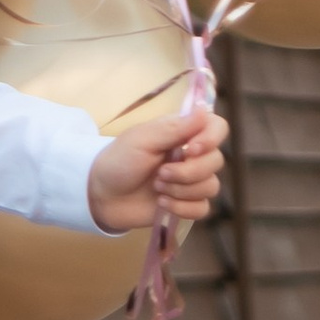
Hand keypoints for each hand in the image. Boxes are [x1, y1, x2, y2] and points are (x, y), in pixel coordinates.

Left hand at [87, 98, 226, 238]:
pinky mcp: (186, 204)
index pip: (217, 128)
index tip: (192, 149)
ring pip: (211, 186)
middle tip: (160, 174)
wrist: (102, 195)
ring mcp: (190, 181)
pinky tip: (162, 203)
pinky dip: (183, 208)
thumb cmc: (119, 161)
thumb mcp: (142, 139)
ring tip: (157, 188)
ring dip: (182, 190)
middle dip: (188, 172)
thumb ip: (174, 128)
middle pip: (216, 161)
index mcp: (184, 133)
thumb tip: (203, 110)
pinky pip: (202, 208)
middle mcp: (192, 155)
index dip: (212, 139)